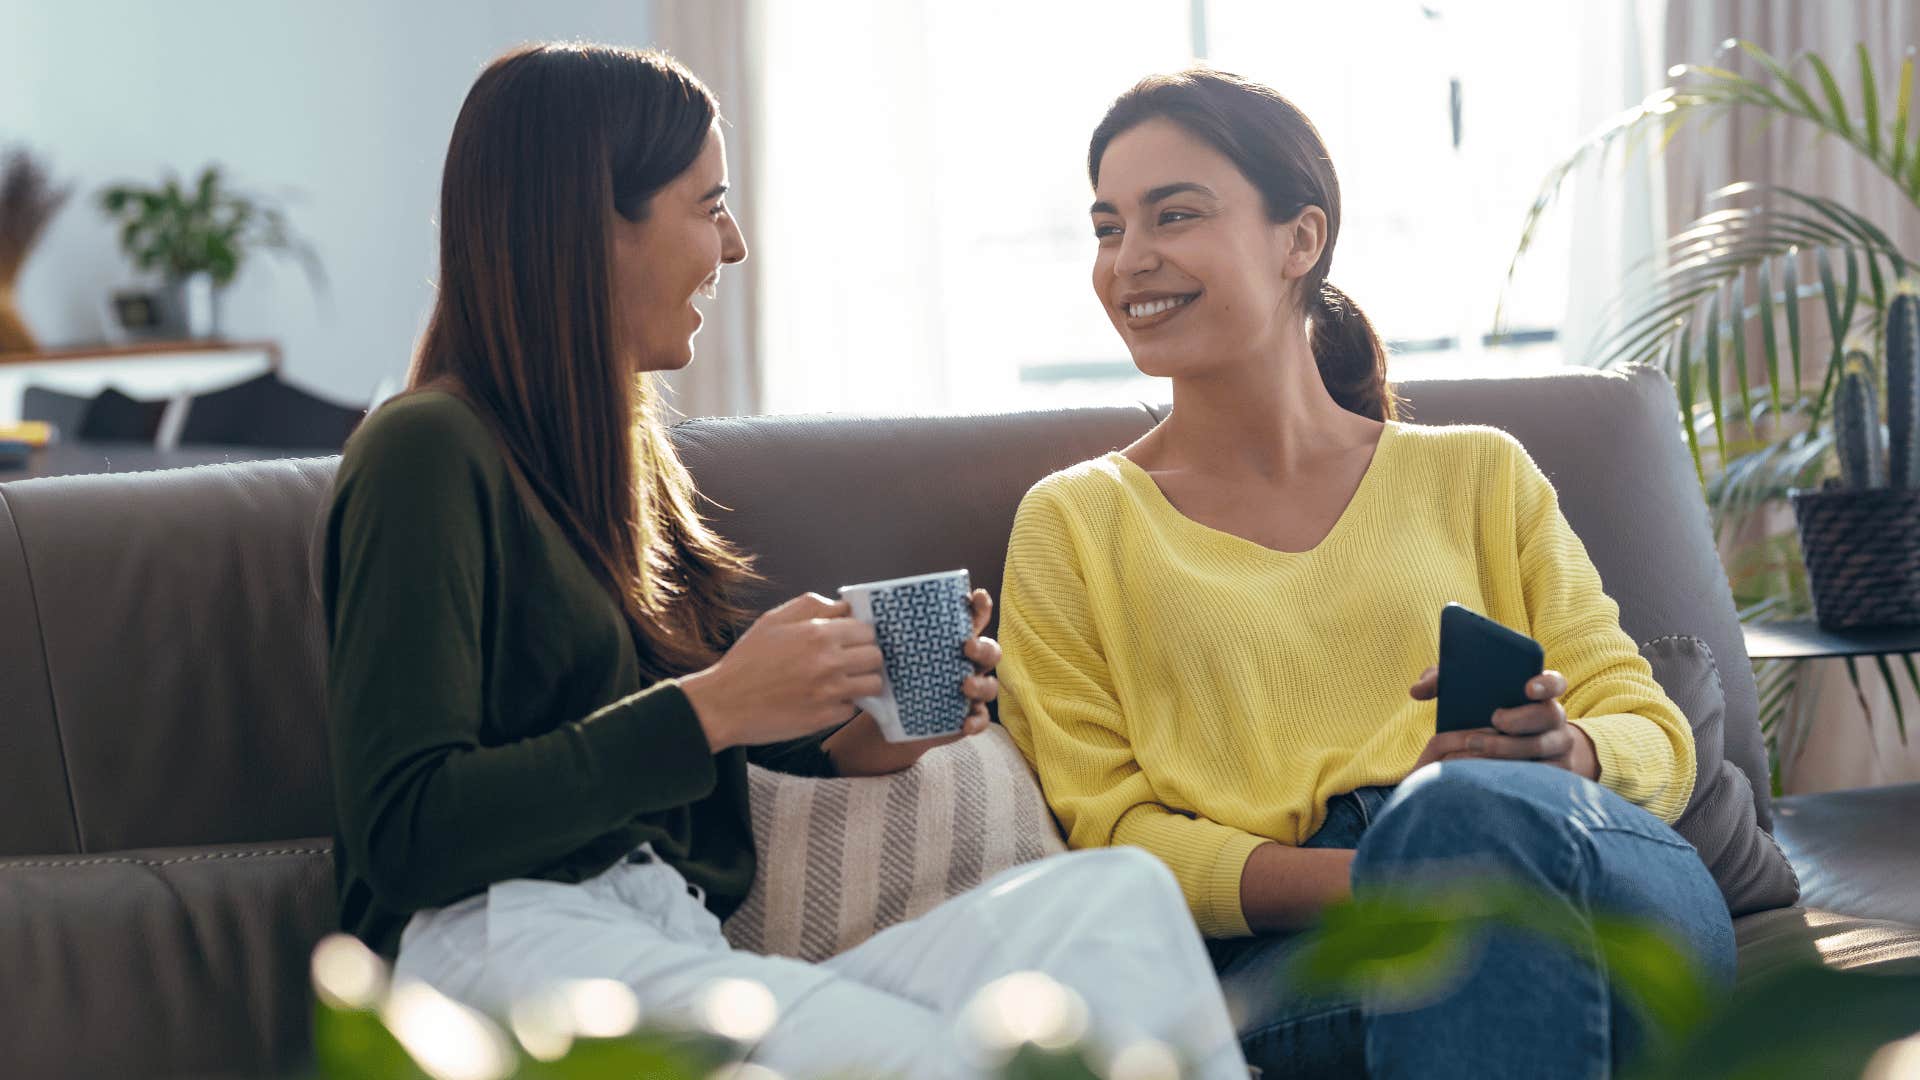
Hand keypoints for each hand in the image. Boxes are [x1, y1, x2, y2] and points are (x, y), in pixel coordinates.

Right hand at [680, 593, 883, 751]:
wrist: (724, 704)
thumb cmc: (747, 661)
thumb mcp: (773, 620)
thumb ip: (812, 605)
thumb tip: (843, 606)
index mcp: (818, 634)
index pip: (867, 630)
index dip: (859, 635)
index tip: (849, 642)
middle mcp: (829, 662)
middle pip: (876, 656)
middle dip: (865, 657)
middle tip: (847, 662)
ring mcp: (829, 692)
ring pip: (873, 684)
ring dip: (861, 682)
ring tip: (841, 681)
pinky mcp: (825, 718)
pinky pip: (852, 708)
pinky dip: (842, 704)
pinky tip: (823, 700)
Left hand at [827, 588, 1001, 776]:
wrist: (889, 719)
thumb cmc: (891, 677)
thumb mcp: (886, 653)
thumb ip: (878, 632)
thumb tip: (848, 606)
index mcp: (950, 642)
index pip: (973, 618)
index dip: (979, 605)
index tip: (975, 596)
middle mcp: (966, 664)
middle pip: (990, 650)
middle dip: (983, 647)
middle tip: (966, 646)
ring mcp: (969, 691)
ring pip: (989, 685)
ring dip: (982, 683)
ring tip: (964, 685)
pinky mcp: (965, 717)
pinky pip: (980, 719)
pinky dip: (976, 720)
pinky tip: (964, 722)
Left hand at [1407, 666, 1598, 778]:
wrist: (1515, 751)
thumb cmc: (1487, 714)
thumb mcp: (1469, 695)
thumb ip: (1443, 682)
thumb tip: (1416, 690)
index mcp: (1539, 694)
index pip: (1554, 682)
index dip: (1545, 683)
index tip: (1526, 686)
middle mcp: (1554, 718)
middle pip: (1550, 715)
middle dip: (1523, 717)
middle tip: (1495, 718)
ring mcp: (1557, 747)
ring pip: (1543, 747)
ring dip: (1511, 747)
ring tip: (1475, 744)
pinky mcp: (1554, 773)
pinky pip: (1542, 776)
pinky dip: (1518, 773)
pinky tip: (1491, 771)